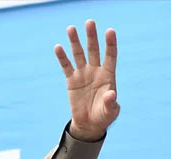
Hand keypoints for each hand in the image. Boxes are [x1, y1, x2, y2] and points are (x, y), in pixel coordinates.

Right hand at [54, 20, 119, 140]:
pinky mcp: (72, 80)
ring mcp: (83, 74)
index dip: (111, 44)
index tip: (110, 31)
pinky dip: (62, 58)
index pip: (110, 56)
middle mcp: (96, 72)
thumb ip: (111, 103)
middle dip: (92, 37)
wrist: (89, 123)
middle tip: (90, 22)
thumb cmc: (104, 116)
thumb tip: (112, 94)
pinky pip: (66, 67)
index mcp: (108, 76)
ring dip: (75, 42)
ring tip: (71, 28)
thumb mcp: (110, 111)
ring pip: (79, 55)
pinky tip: (58, 47)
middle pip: (94, 51)